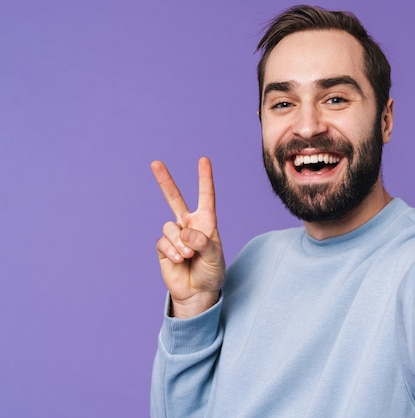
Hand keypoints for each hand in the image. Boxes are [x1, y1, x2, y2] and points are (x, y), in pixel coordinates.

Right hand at [151, 157, 224, 317]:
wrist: (197, 292)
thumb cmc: (211, 272)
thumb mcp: (215, 257)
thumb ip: (203, 242)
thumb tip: (185, 232)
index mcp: (206, 222)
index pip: (206, 196)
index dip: (204, 178)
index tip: (204, 160)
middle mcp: (188, 225)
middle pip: (174, 198)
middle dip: (165, 181)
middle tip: (155, 162)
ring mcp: (174, 235)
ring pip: (170, 227)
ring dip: (180, 243)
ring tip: (189, 256)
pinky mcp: (163, 247)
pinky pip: (163, 242)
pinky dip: (173, 251)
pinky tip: (180, 260)